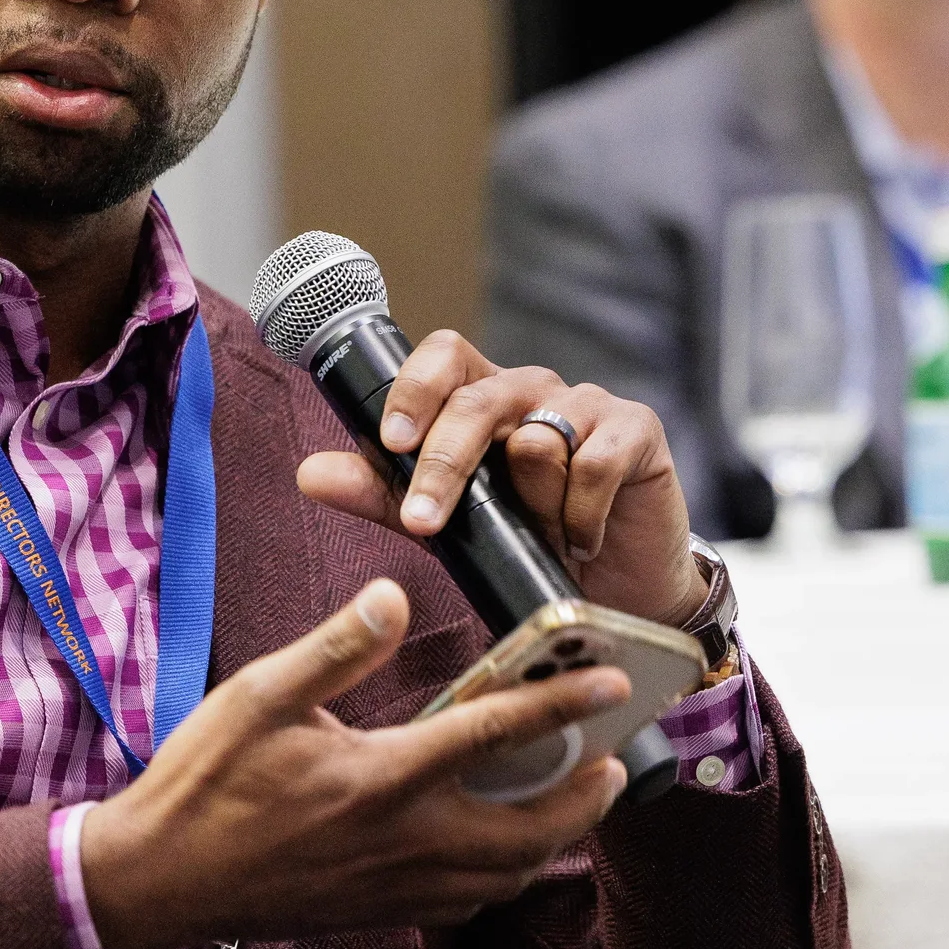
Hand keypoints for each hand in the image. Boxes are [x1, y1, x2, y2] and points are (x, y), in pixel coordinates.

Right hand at [79, 580, 629, 948]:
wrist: (155, 880)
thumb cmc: (203, 782)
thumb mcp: (258, 694)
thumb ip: (334, 648)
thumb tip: (393, 594)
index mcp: (381, 778)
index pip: (497, 734)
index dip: (564, 703)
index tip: (613, 681)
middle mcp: (402, 841)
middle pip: (529, 830)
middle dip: (584, 797)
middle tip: (613, 763)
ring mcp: (393, 887)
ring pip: (504, 876)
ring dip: (552, 841)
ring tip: (571, 802)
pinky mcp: (376, 914)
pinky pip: (465, 903)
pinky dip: (501, 877)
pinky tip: (498, 850)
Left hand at [296, 331, 709, 628]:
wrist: (620, 592)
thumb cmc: (531, 545)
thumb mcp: (451, 526)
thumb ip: (385, 496)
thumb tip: (310, 474)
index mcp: (483, 399)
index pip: (444, 356)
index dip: (415, 388)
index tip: (391, 443)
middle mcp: (533, 391)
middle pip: (480, 398)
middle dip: (446, 463)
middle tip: (425, 521)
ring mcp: (589, 405)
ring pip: (538, 440)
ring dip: (533, 508)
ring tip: (544, 539)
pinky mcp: (638, 429)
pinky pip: (594, 465)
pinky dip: (581, 516)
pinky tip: (583, 542)